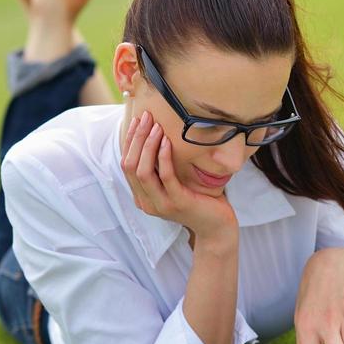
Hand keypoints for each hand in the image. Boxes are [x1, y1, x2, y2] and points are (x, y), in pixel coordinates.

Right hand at [121, 110, 237, 241]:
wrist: (216, 226)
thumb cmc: (197, 199)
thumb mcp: (174, 183)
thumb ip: (161, 168)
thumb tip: (155, 137)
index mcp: (142, 197)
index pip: (127, 165)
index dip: (130, 141)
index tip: (137, 120)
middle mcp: (146, 203)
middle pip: (130, 166)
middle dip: (136, 138)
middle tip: (145, 117)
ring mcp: (160, 204)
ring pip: (143, 171)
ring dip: (147, 145)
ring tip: (156, 126)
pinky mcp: (177, 203)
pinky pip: (165, 177)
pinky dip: (163, 157)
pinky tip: (167, 141)